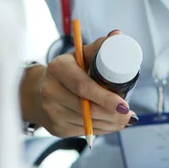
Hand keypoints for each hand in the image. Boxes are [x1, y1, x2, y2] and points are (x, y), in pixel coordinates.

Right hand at [20, 30, 137, 137]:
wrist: (38, 91)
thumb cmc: (67, 71)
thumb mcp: (79, 55)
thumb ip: (99, 47)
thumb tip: (118, 35)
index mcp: (58, 68)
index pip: (83, 86)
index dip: (106, 98)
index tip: (124, 105)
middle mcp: (50, 91)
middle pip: (87, 109)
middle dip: (113, 115)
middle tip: (130, 115)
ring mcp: (51, 112)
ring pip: (88, 123)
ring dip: (110, 124)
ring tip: (124, 120)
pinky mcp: (55, 128)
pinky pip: (84, 131)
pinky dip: (101, 130)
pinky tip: (110, 125)